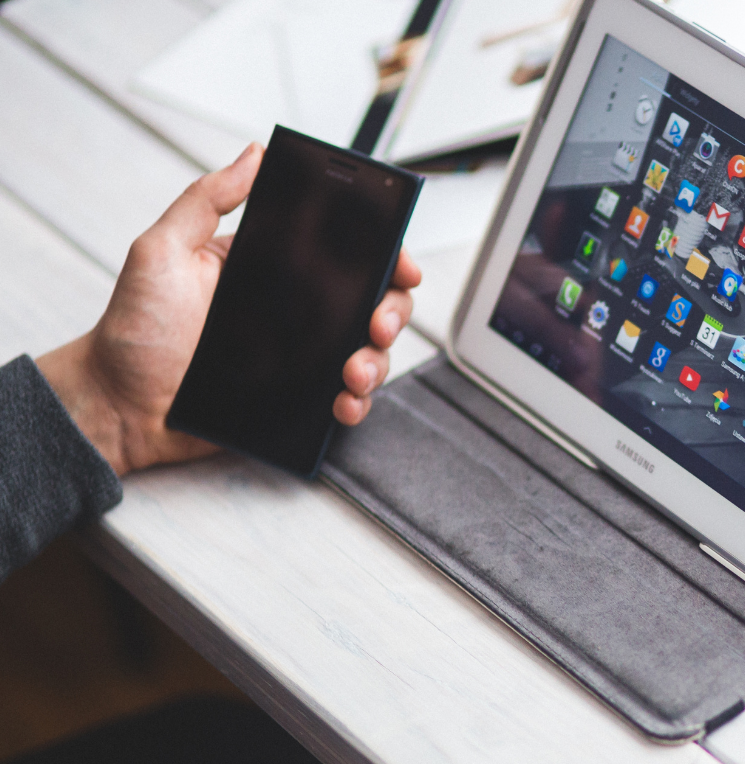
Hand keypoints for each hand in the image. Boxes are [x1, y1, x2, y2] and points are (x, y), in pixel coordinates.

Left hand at [36, 142, 422, 476]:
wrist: (119, 403)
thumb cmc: (134, 328)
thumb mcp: (161, 250)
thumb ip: (206, 199)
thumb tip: (253, 155)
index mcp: (273, 271)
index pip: (344, 255)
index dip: (385, 258)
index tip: (400, 266)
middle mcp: (295, 312)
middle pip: (372, 304)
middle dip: (392, 313)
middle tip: (376, 325)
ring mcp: (300, 358)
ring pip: (368, 354)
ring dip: (376, 362)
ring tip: (352, 372)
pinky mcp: (297, 400)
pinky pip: (345, 399)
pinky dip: (356, 403)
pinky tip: (344, 402)